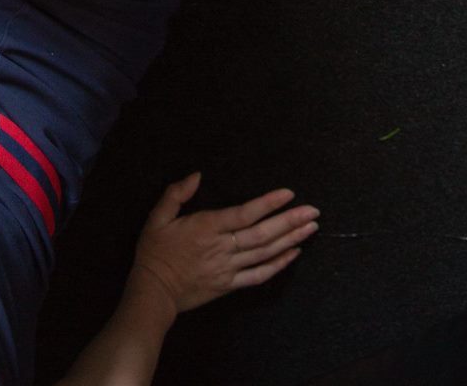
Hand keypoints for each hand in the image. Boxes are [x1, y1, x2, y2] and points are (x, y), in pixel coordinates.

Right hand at [128, 175, 319, 316]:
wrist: (153, 292)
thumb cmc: (155, 252)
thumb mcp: (157, 217)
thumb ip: (177, 193)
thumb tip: (197, 175)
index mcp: (206, 227)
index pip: (244, 214)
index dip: (268, 204)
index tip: (289, 194)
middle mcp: (222, 248)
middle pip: (262, 234)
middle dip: (290, 222)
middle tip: (313, 212)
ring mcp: (229, 269)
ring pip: (265, 254)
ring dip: (290, 240)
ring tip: (311, 228)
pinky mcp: (230, 285)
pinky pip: (259, 276)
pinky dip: (278, 265)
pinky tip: (293, 254)